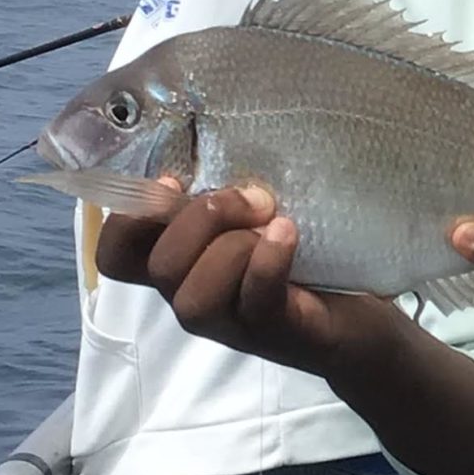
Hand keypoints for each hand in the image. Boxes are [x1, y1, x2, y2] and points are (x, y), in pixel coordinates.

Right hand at [95, 186, 401, 374]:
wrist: (358, 321)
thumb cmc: (300, 261)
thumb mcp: (251, 220)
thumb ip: (222, 198)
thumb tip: (209, 141)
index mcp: (181, 267)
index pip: (115, 257)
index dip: (125, 219)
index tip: (172, 184)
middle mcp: (193, 298)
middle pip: (159, 267)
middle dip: (199, 219)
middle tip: (249, 199)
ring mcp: (230, 324)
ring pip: (193, 295)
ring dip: (231, 245)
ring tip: (273, 223)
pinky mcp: (274, 333)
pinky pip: (254, 298)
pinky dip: (267, 260)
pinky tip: (286, 232)